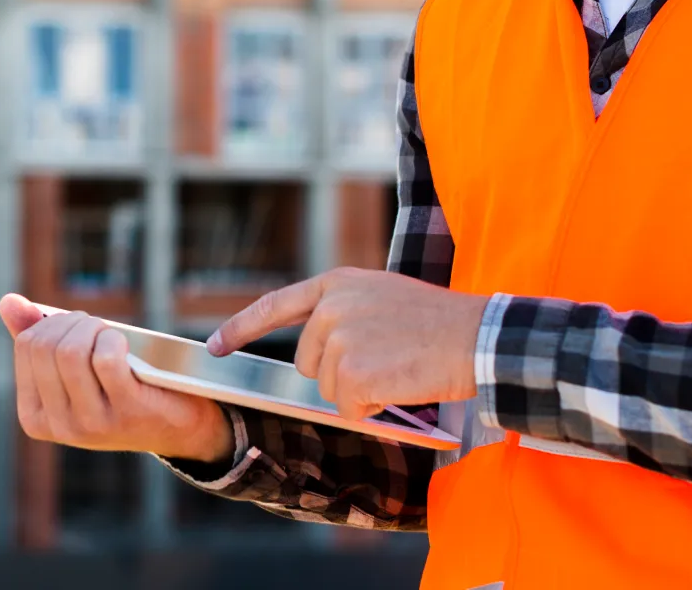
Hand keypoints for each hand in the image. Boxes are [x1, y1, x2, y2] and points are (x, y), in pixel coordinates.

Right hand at [0, 293, 233, 463]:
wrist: (173, 425)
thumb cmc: (117, 389)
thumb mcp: (74, 370)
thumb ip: (38, 339)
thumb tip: (6, 302)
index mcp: (34, 417)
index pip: (26, 346)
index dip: (53, 323)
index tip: (77, 326)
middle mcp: (59, 426)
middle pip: (47, 346)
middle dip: (73, 321)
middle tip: (96, 326)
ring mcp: (91, 423)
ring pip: (72, 351)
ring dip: (94, 328)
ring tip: (109, 333)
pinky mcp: (126, 411)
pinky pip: (106, 359)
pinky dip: (114, 339)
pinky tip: (124, 344)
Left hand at [207, 268, 488, 420]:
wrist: (476, 335)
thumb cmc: (437, 322)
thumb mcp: (382, 298)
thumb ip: (344, 314)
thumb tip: (317, 357)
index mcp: (338, 283)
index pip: (276, 304)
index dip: (241, 328)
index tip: (214, 346)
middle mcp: (331, 307)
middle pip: (308, 362)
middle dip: (340, 373)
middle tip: (386, 360)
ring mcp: (340, 339)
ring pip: (329, 389)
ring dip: (361, 392)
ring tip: (398, 368)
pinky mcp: (353, 373)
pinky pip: (348, 409)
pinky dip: (372, 409)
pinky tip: (399, 386)